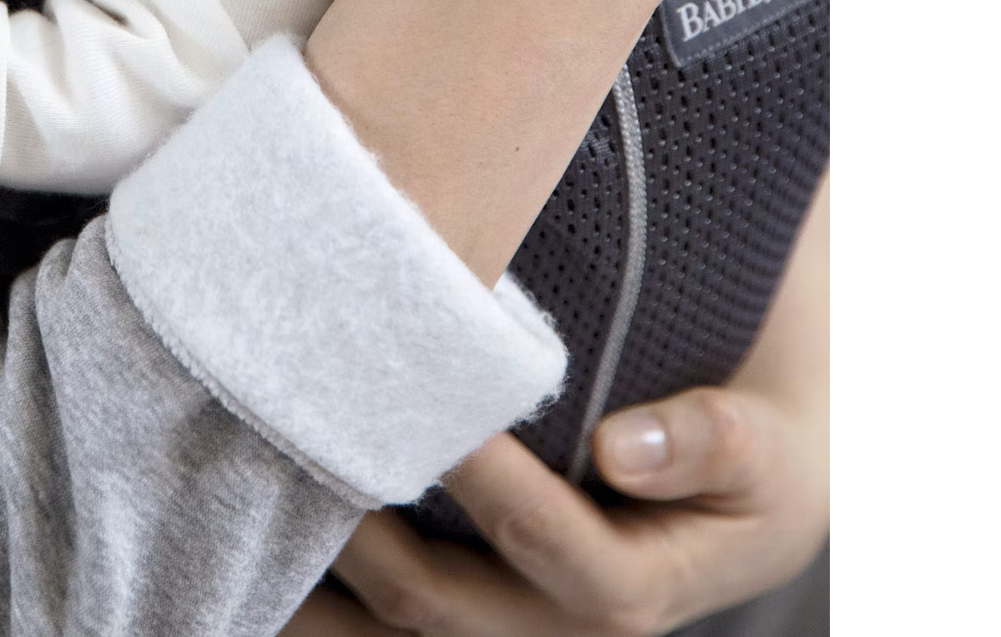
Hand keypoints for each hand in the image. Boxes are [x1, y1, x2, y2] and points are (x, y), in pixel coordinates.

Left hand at [286, 177, 829, 636]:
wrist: (740, 501)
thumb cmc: (747, 457)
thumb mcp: (760, 447)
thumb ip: (711, 441)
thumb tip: (623, 446)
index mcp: (630, 590)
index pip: (543, 538)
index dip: (484, 474)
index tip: (423, 388)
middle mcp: (552, 633)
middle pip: (437, 601)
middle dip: (365, 527)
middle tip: (297, 429)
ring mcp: (500, 635)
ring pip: (390, 635)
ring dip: (314, 592)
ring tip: (240, 511)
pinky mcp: (461, 623)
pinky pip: (378, 631)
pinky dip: (317, 603)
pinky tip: (249, 548)